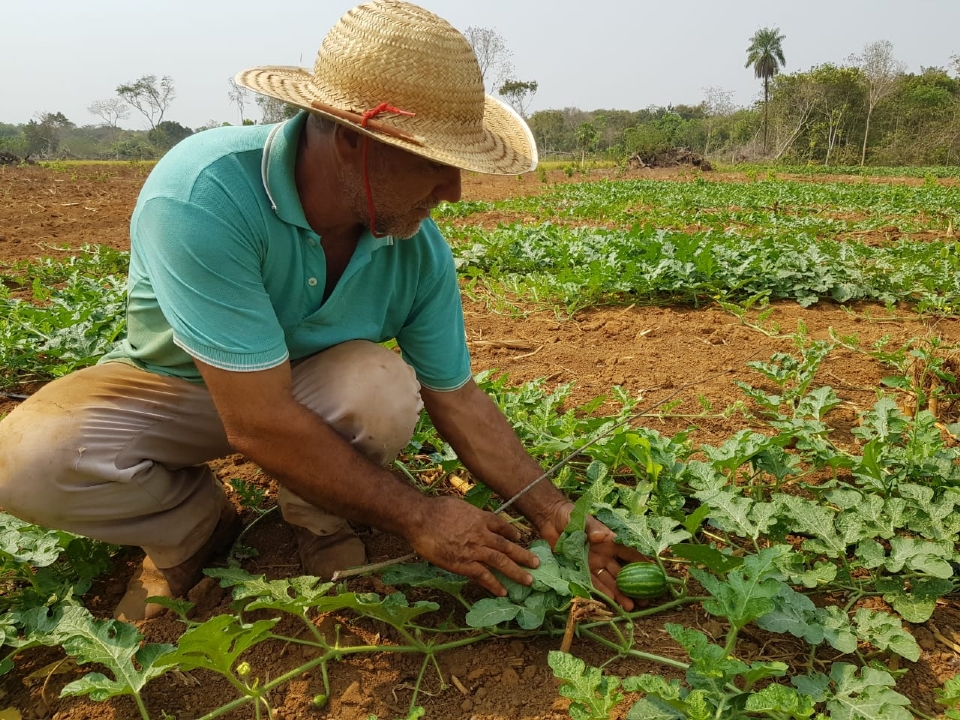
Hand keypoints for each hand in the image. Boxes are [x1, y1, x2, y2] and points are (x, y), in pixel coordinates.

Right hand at [407, 497, 539, 595]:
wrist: (420, 518)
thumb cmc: (434, 509)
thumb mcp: (458, 505)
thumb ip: (467, 514)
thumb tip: (468, 516)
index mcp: (480, 518)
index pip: (501, 526)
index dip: (512, 532)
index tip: (520, 537)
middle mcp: (481, 534)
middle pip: (507, 546)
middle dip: (523, 555)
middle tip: (537, 564)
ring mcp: (474, 550)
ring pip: (500, 562)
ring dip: (516, 572)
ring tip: (529, 581)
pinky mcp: (463, 564)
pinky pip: (483, 576)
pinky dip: (494, 584)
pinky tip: (503, 592)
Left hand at [536, 500, 648, 611]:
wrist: (551, 519)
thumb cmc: (570, 515)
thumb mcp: (583, 519)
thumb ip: (593, 529)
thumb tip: (602, 537)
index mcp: (610, 541)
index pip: (630, 553)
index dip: (643, 562)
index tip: (655, 574)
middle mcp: (605, 554)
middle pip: (622, 572)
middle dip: (633, 586)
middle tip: (644, 600)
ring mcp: (594, 563)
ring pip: (610, 581)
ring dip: (619, 594)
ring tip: (630, 607)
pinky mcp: (580, 569)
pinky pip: (593, 583)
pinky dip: (602, 592)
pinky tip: (611, 602)